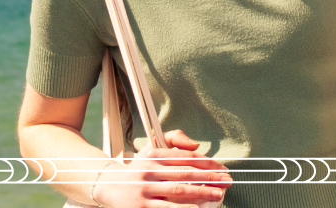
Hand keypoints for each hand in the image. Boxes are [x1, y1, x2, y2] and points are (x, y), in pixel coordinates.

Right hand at [92, 129, 230, 206]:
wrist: (107, 186)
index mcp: (153, 155)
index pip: (185, 158)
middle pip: (185, 175)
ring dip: (201, 194)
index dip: (206, 163)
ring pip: (178, 193)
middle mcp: (148, 171)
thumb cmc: (137, 169)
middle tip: (228, 182)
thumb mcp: (151, 149)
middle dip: (209, 179)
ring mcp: (144, 190)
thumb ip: (174, 140)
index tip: (223, 169)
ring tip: (218, 195)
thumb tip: (197, 145)